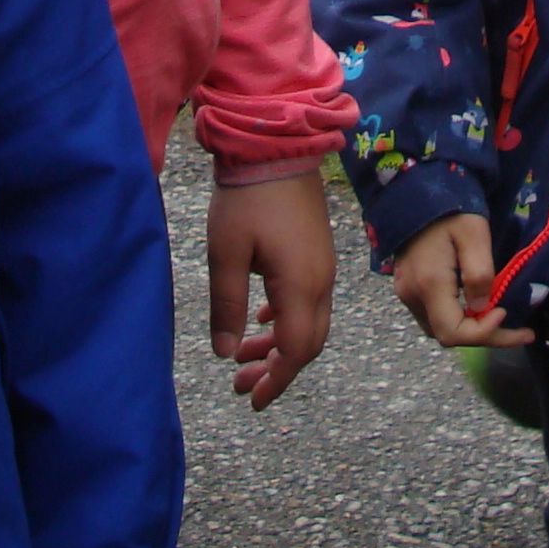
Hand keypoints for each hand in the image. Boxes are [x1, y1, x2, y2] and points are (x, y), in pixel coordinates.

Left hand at [206, 167, 337, 408]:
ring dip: (279, 345)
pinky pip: (308, 299)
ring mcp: (322, 266)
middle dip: (276, 370)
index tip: (251, 400)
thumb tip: (226, 353)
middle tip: (241, 387)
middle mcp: (320, 281)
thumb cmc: (246, 199)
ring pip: (308, 322)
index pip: (295, 350)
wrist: (276, 147)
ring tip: (244, 358)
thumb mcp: (226, 255)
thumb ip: (227, 307)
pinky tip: (262, 318)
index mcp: (300, 286)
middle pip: (308, 343)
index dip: (275, 381)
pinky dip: (285, 319)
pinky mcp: (316, 252)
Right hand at [390, 210, 525, 350]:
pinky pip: (433, 314)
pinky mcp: (407, 286)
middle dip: (485, 336)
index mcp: (429, 284)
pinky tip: (479, 307)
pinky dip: (458, 318)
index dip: (483, 332)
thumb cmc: (449, 208)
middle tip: (521, 331)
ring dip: (472, 330)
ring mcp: (406, 292)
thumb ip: (479, 274)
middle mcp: (412, 295)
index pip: (453, 333)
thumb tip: (483, 308)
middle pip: (447, 335)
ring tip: (503, 321)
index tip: (505, 311)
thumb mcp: (474, 235)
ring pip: (440, 328)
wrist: (416, 189)